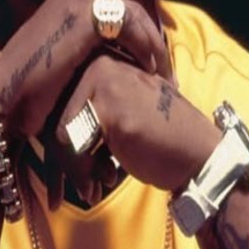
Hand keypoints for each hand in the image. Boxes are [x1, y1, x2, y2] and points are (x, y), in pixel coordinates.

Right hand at [0, 0, 173, 138]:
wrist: (7, 95)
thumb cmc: (34, 78)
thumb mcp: (65, 45)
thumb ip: (91, 35)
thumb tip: (124, 42)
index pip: (123, 8)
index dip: (144, 36)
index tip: (158, 66)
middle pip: (134, 11)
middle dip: (153, 42)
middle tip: (168, 74)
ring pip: (137, 18)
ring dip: (154, 48)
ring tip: (163, 78)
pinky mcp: (86, 10)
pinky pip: (132, 26)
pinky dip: (145, 48)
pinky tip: (150, 71)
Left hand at [52, 53, 221, 193]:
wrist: (200, 157)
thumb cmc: (162, 142)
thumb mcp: (122, 116)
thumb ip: (90, 114)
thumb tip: (47, 137)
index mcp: (104, 60)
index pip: (63, 101)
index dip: (66, 143)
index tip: (82, 172)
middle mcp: (101, 62)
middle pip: (57, 114)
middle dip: (67, 158)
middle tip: (87, 185)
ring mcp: (105, 82)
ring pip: (60, 131)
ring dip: (73, 168)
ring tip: (93, 188)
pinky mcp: (109, 107)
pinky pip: (72, 144)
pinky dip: (80, 172)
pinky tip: (98, 186)